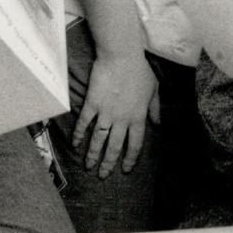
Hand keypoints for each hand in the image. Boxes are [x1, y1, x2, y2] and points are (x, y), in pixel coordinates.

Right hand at [74, 51, 160, 177]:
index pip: (135, 145)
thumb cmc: (140, 70)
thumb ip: (154, 109)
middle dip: (108, 164)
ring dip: (93, 155)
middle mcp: (122, 120)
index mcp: (138, 117)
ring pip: (98, 140)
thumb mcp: (153, 90)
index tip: (126, 170)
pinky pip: (84, 123)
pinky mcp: (92, 104)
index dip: (130, 159)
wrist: (121, 56)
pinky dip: (78, 135)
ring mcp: (105, 113)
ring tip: (88, 166)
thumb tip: (157, 124)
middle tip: (103, 176)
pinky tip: (74, 145)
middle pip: (114, 147)